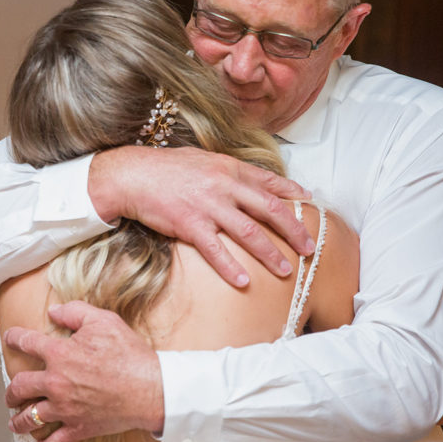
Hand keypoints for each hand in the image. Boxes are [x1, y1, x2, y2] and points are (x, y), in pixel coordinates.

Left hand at [4, 301, 163, 441]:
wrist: (151, 389)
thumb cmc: (130, 354)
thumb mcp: (104, 320)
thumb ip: (74, 312)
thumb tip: (53, 311)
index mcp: (59, 353)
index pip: (26, 343)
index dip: (14, 338)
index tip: (9, 338)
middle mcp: (56, 382)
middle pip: (19, 387)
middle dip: (11, 391)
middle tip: (11, 394)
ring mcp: (65, 409)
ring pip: (30, 418)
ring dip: (18, 421)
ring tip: (15, 422)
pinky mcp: (79, 428)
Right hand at [89, 146, 313, 285]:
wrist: (132, 175)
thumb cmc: (165, 168)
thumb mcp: (202, 159)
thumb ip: (226, 170)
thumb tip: (246, 180)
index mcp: (229, 168)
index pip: (269, 181)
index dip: (292, 192)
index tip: (308, 202)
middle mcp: (224, 186)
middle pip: (270, 210)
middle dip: (294, 230)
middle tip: (310, 248)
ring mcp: (208, 206)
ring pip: (249, 233)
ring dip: (270, 254)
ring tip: (285, 271)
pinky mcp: (190, 225)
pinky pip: (216, 251)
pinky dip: (231, 268)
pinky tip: (244, 282)